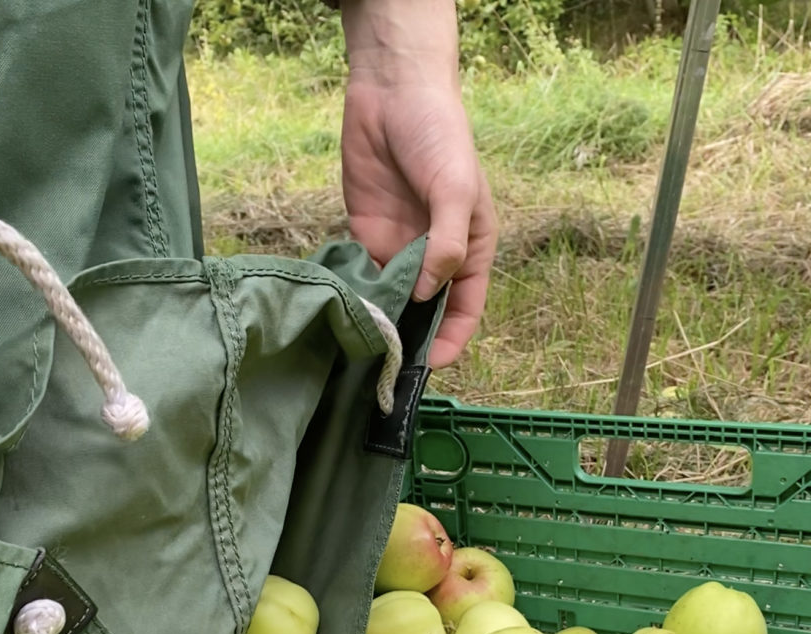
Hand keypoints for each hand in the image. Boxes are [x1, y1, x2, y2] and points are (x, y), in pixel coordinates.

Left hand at [337, 1, 497, 367]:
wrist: (393, 90)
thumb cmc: (440, 135)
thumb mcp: (455, 189)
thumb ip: (446, 244)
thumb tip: (427, 295)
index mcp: (469, 249)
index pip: (465, 309)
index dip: (450, 340)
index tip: (429, 365)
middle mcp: (435, 256)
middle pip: (426, 312)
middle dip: (411, 338)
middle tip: (387, 365)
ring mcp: (399, 248)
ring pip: (391, 299)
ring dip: (380, 320)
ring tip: (361, 346)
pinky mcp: (366, 235)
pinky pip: (362, 276)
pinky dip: (354, 295)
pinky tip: (342, 311)